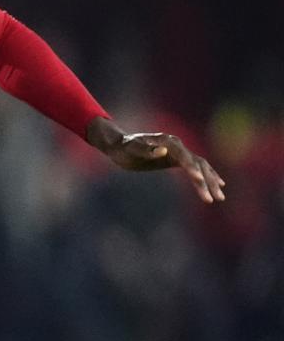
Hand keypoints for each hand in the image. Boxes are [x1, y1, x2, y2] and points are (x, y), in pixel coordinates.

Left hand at [86, 117, 226, 203]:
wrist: (120, 145)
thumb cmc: (124, 147)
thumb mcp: (132, 149)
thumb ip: (146, 149)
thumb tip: (163, 151)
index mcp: (169, 142)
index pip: (184, 157)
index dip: (192, 169)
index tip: (198, 180)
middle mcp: (178, 146)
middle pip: (198, 164)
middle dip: (206, 181)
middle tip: (214, 198)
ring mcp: (179, 152)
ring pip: (201, 167)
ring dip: (211, 181)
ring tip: (220, 197)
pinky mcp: (177, 159)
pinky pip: (197, 167)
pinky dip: (209, 175)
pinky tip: (219, 183)